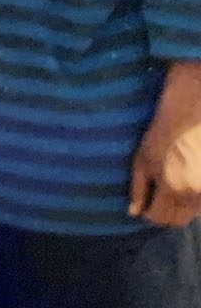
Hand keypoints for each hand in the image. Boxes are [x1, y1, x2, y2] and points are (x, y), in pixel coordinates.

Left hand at [130, 65, 200, 227]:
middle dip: (166, 213)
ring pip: (194, 212)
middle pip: (179, 220)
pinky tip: (187, 180)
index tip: (145, 206)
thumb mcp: (144, 156)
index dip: (150, 214)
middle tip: (157, 198)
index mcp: (174, 189)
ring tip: (172, 187)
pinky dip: (196, 198)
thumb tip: (134, 212)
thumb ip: (139, 187)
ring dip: (182, 206)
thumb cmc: (164, 130)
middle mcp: (196, 195)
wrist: (196, 109)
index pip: (161, 218)